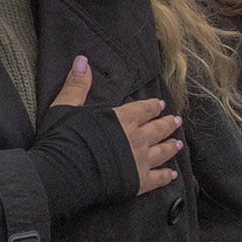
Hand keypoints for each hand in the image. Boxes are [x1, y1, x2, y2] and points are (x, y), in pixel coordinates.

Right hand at [49, 59, 180, 194]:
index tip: (160, 104)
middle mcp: (137, 138)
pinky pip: (159, 178)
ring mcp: (140, 161)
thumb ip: (77, 85)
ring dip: (171, 146)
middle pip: (158, 129)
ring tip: (178, 143)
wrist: (66, 173)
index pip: (144, 109)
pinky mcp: (139, 182)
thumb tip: (82, 59)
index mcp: (122, 119)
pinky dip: (167, 175)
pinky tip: (172, 174)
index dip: (153, 106)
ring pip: (163, 152)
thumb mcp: (66, 107)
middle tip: (176, 121)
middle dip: (167, 124)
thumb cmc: (64, 138)